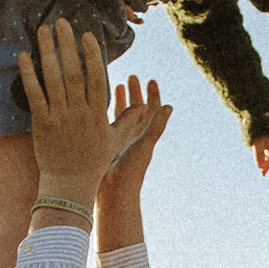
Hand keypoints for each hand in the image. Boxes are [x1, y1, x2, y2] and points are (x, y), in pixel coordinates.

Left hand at [16, 19, 152, 205]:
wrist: (69, 185)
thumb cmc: (93, 162)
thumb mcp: (113, 141)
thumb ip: (126, 121)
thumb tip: (143, 107)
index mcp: (97, 114)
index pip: (96, 78)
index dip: (92, 54)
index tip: (86, 35)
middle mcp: (79, 113)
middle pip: (74, 72)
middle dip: (68, 45)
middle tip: (62, 22)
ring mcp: (60, 118)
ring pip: (53, 80)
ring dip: (48, 52)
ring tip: (43, 30)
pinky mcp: (42, 124)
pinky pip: (34, 95)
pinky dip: (28, 75)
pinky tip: (23, 56)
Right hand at [99, 77, 171, 204]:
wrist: (113, 190)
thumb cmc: (131, 169)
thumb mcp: (145, 144)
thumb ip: (157, 126)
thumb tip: (169, 107)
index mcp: (145, 133)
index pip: (152, 110)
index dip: (153, 95)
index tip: (150, 80)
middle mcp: (134, 135)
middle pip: (137, 109)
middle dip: (136, 93)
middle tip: (132, 76)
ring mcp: (120, 139)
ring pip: (122, 115)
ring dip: (121, 100)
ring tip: (117, 85)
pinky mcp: (107, 143)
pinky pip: (108, 124)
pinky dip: (106, 112)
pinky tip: (99, 104)